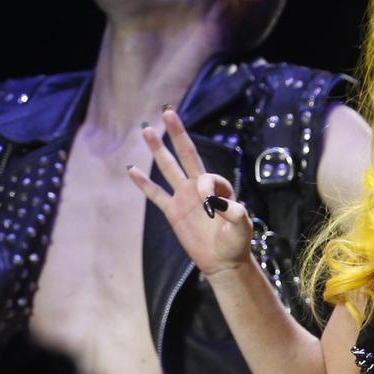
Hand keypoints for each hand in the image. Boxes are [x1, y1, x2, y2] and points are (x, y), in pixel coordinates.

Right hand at [128, 110, 256, 277]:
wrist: (223, 262)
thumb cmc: (236, 243)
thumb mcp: (242, 228)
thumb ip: (235, 214)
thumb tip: (218, 204)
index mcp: (217, 188)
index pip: (207, 177)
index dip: (208, 189)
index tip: (210, 207)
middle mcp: (198, 188)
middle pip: (186, 154)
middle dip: (177, 133)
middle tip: (168, 111)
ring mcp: (183, 198)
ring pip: (168, 168)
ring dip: (157, 150)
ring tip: (146, 129)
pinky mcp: (172, 212)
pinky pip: (155, 194)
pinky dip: (143, 183)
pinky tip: (131, 169)